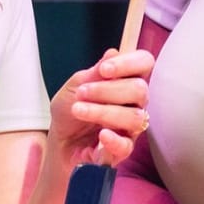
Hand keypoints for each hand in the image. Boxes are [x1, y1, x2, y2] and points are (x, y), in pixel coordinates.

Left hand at [47, 48, 152, 167]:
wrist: (59, 138)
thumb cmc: (70, 108)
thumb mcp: (76, 85)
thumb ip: (94, 72)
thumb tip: (113, 53)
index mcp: (126, 81)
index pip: (145, 63)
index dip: (129, 63)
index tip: (104, 69)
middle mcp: (134, 103)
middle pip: (140, 90)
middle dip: (107, 89)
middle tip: (81, 93)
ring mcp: (130, 127)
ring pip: (134, 117)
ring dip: (102, 112)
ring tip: (78, 110)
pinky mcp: (121, 150)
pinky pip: (127, 146)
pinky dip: (114, 139)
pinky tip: (101, 133)